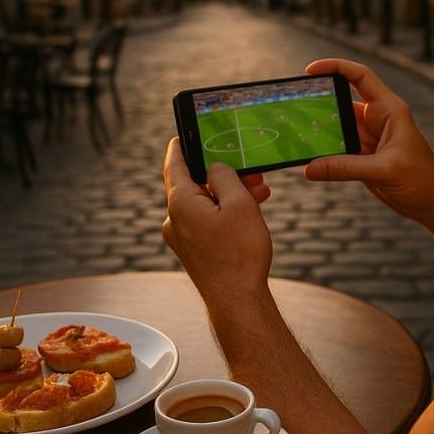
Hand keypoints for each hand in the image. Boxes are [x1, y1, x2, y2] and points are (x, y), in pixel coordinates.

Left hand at [162, 138, 273, 303]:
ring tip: (260, 191)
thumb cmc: (240, 252)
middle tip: (250, 170)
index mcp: (180, 202)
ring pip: (205, 203)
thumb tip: (214, 168)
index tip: (183, 134)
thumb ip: (224, 176)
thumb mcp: (239, 203)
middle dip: (223, 174)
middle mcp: (174, 218)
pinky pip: (206, 221)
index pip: (174, 164)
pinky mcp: (193, 250)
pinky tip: (250, 211)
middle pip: (195, 184)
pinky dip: (225, 212)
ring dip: (230, 194)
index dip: (180, 146)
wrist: (238, 300)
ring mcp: (182, 237)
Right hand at [303, 58, 433, 223]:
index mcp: (389, 110)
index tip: (310, 70)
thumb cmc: (423, 179)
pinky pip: (338, 149)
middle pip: (342, 102)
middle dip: (318, 102)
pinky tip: (307, 157)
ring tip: (294, 133)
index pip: (360, 76)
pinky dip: (323, 152)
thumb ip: (346, 168)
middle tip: (292, 106)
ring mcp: (370, 138)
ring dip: (319, 130)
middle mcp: (378, 119)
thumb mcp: (384, 171)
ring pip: (337, 127)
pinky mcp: (364, 157)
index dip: (336, 67)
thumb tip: (310, 168)